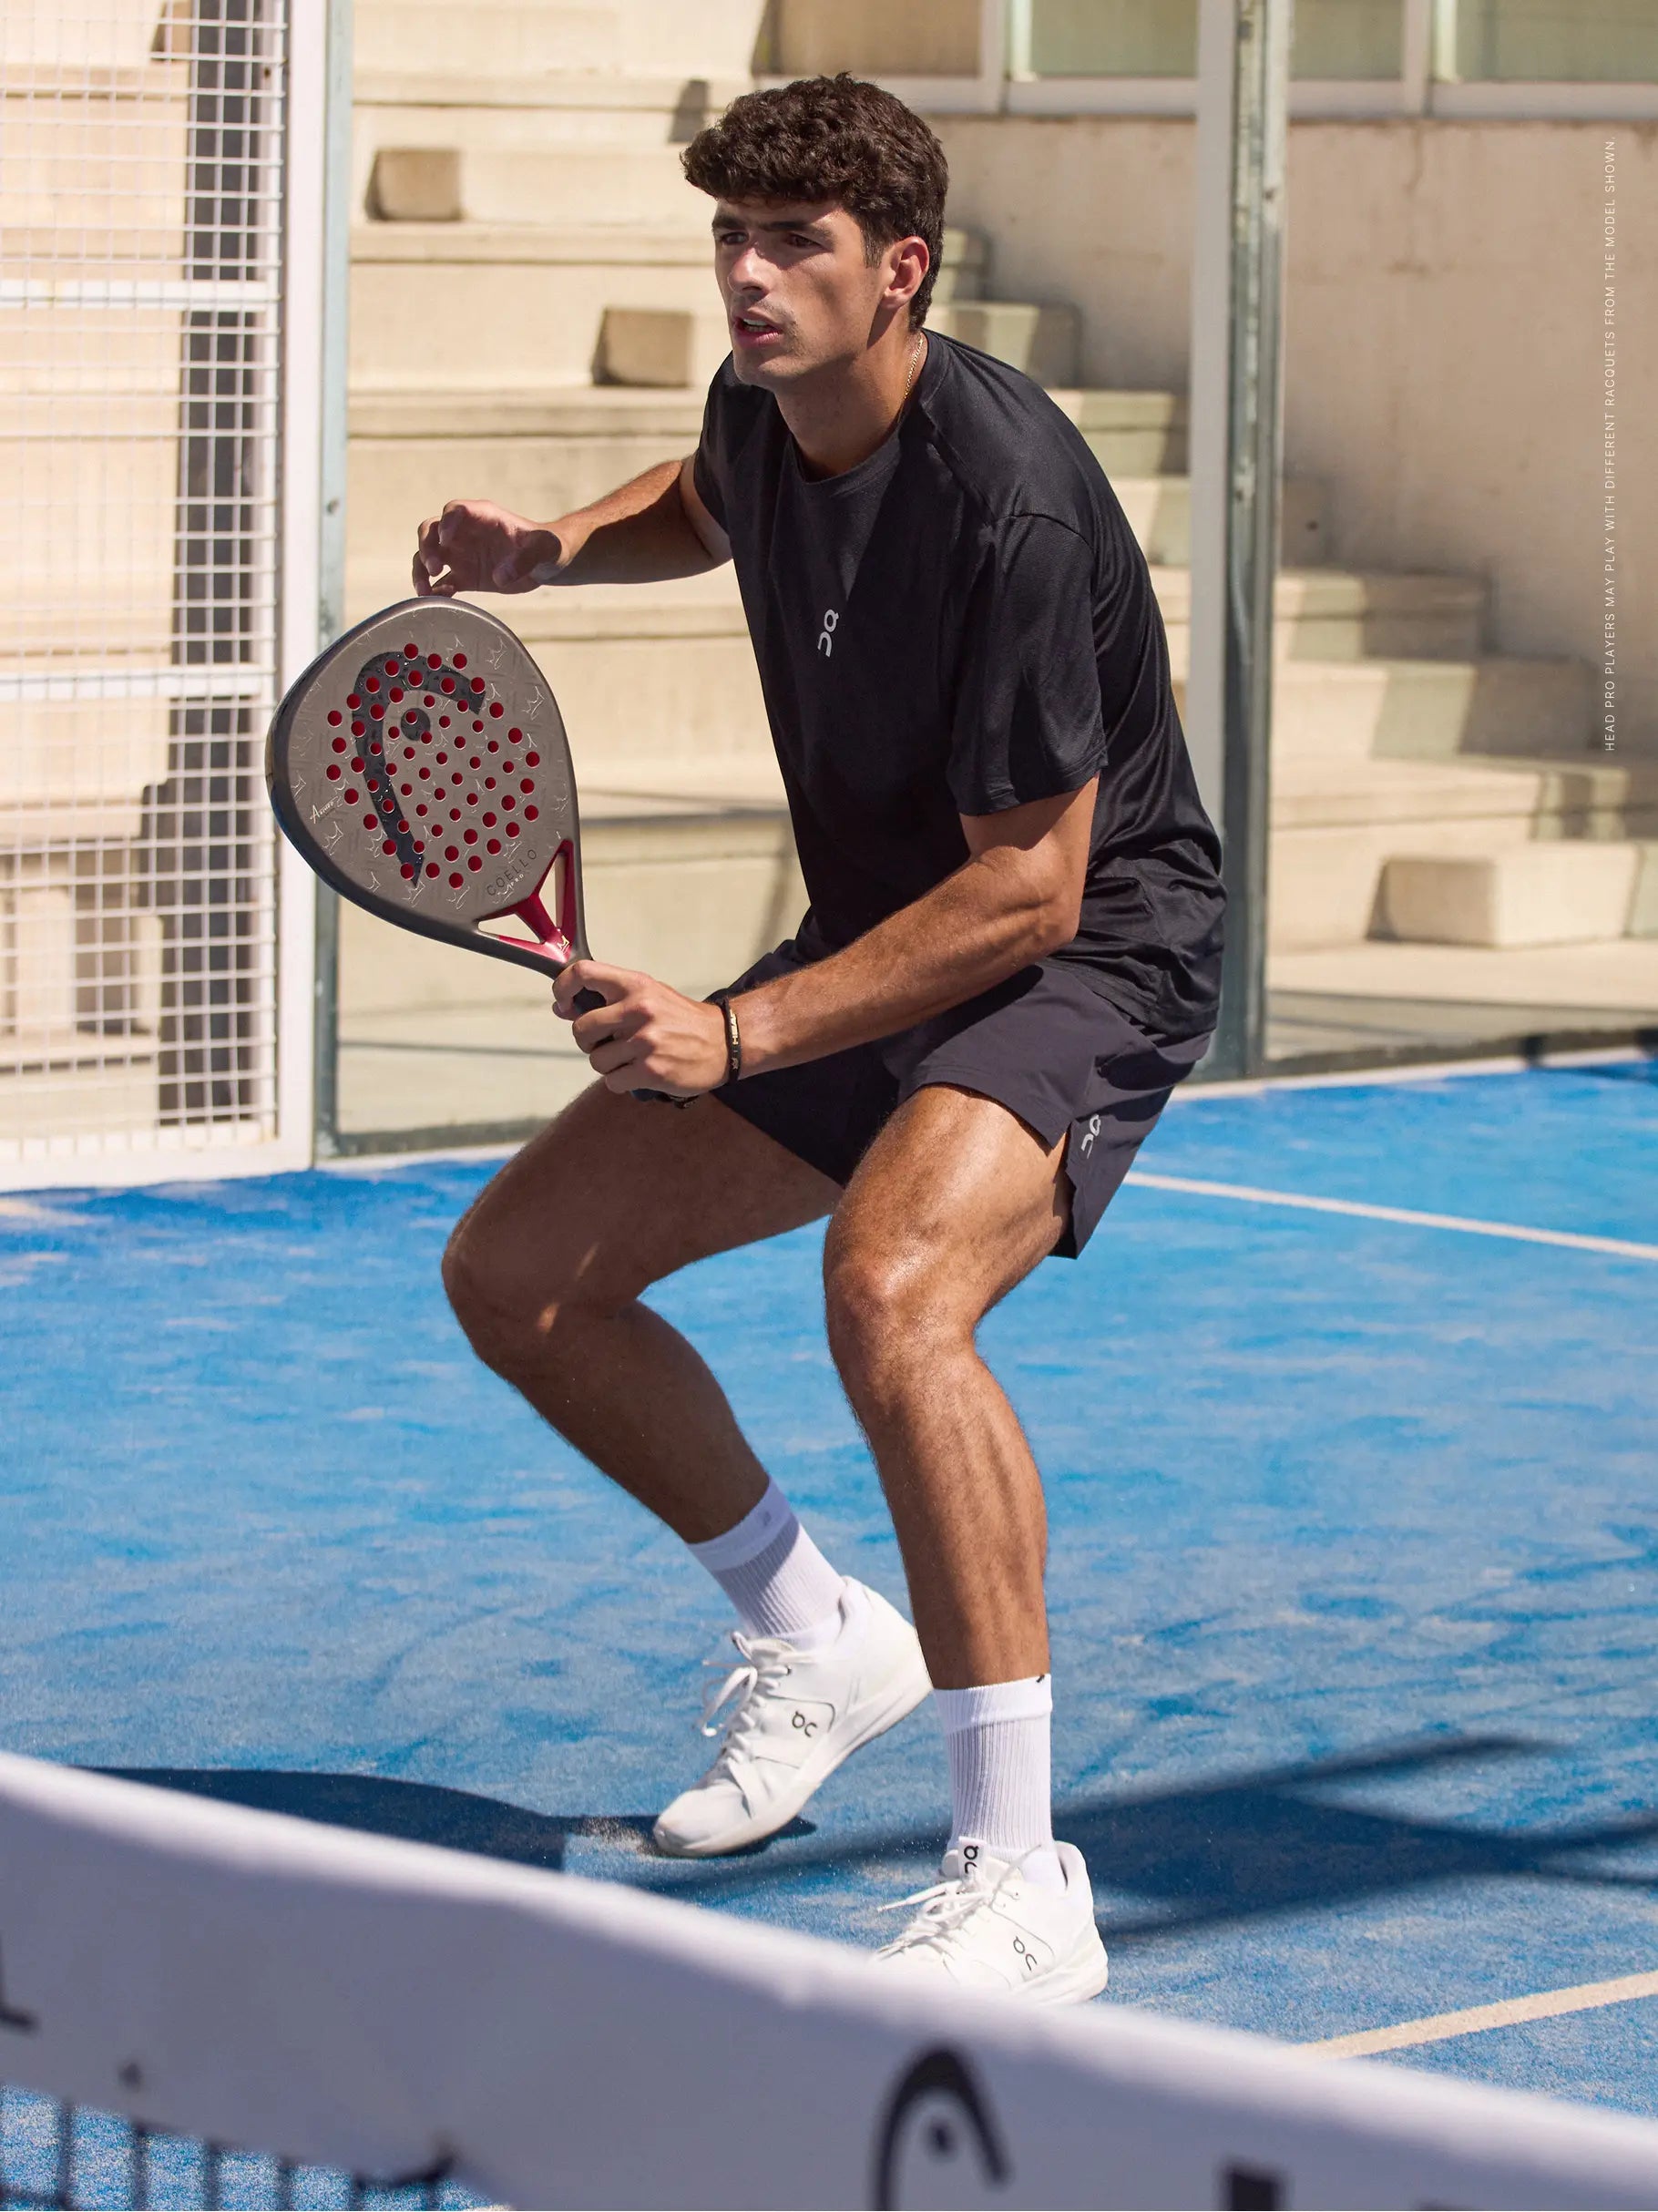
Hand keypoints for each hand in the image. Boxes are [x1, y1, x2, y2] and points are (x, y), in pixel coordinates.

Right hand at [413, 500, 562, 596]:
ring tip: (424, 589)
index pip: (455, 510)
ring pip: (428, 556)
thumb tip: (501, 576)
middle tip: (433, 567)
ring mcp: (461, 554)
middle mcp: (465, 533)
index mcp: (483, 517)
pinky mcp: (464, 577)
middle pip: (431, 531)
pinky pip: (441, 582)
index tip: (446, 539)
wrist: (546, 564)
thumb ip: (526, 558)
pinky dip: (435, 590)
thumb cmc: (546, 546)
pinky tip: (438, 600)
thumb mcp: (544, 548)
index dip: (447, 523)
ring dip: (421, 570)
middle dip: (426, 546)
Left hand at [553, 961, 728, 1098]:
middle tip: (608, 1042)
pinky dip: (622, 1082)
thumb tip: (563, 1008)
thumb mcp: (649, 996)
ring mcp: (644, 1041)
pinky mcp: (651, 1070)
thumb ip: (609, 1000)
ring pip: (596, 1060)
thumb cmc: (681, 1019)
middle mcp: (638, 1009)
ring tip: (631, 1059)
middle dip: (588, 1041)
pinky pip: (612, 1082)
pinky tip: (640, 1073)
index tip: (563, 1003)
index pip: (583, 973)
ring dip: (608, 1065)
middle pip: (581, 1029)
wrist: (724, 1041)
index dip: (562, 988)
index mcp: (635, 985)